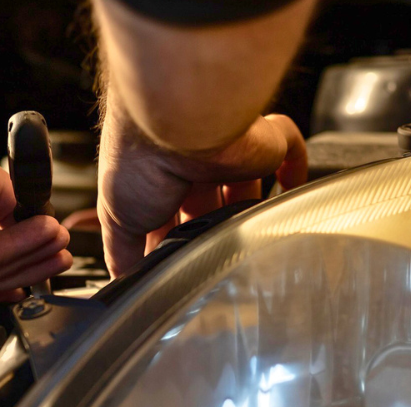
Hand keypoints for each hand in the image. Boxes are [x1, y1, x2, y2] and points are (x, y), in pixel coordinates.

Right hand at [98, 111, 306, 276]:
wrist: (176, 122)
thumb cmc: (139, 158)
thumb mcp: (116, 218)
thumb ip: (121, 251)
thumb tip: (124, 279)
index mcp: (155, 174)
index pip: (168, 217)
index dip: (171, 243)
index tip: (173, 270)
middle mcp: (192, 162)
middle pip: (210, 207)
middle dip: (207, 233)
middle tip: (209, 261)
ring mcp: (229, 152)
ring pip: (246, 187)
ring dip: (245, 214)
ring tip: (244, 241)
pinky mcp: (262, 141)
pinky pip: (288, 150)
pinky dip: (294, 170)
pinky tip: (290, 190)